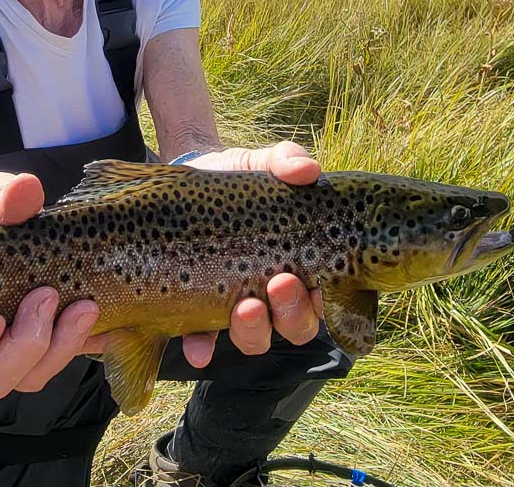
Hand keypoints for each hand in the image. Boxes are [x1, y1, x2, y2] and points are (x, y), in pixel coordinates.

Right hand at [0, 172, 100, 399]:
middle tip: (46, 298)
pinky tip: (112, 324)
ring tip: (84, 307)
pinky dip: (89, 344)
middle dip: (24, 346)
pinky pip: (67, 359)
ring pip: (31, 377)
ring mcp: (6, 358)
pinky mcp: (44, 350)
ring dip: (61, 346)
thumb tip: (26, 189)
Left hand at [179, 142, 324, 365]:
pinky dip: (202, 347)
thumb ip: (286, 162)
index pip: (325, 299)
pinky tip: (198, 350)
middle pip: (296, 326)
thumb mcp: (261, 165)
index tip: (315, 280)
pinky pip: (202, 340)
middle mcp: (272, 295)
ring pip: (255, 339)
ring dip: (254, 331)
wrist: (188, 180)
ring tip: (244, 307)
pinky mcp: (197, 307)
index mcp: (300, 266)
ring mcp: (235, 305)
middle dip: (292, 313)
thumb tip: (307, 169)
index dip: (325, 301)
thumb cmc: (239, 179)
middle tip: (279, 283)